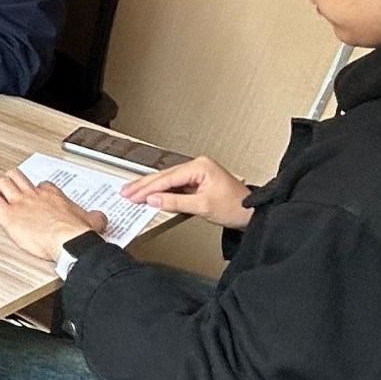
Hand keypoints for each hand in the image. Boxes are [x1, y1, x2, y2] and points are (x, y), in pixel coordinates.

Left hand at [0, 168, 110, 260]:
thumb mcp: (92, 222)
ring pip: (3, 182)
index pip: (41, 184)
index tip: (36, 194)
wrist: (68, 242)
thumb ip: (94, 217)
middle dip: (13, 179)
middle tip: (11, 186)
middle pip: (18, 176)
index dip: (36, 189)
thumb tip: (100, 217)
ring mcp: (20, 202)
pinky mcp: (8, 215)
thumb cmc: (77, 233)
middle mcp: (34, 195)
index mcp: (52, 195)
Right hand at [122, 155, 252, 229]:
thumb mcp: (203, 206)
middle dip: (144, 185)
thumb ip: (176, 202)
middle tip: (126, 192)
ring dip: (150, 188)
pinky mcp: (198, 182)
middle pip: (164, 176)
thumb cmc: (236, 207)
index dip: (148, 189)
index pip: (167, 178)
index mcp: (199, 166)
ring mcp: (198, 173)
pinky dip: (162, 191)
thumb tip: (154, 200)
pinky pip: (175, 185)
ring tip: (133, 192)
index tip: (133, 196)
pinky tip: (150, 195)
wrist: (254, 213)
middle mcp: (198, 166)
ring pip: (168, 180)